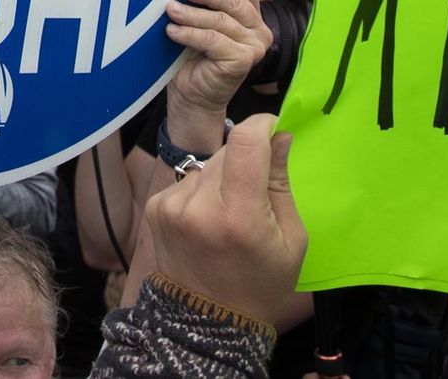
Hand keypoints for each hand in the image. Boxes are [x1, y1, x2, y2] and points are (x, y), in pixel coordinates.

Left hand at [144, 114, 306, 330]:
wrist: (206, 322)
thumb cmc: (261, 284)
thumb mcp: (292, 240)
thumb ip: (282, 183)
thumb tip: (280, 136)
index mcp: (238, 215)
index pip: (244, 142)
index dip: (262, 125)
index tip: (274, 128)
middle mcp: (198, 204)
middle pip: (226, 151)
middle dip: (247, 159)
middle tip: (258, 191)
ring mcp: (171, 204)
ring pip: (206, 164)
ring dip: (222, 176)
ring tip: (231, 214)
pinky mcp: (155, 206)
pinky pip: (187, 180)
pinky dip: (202, 190)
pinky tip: (209, 219)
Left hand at [164, 0, 268, 147]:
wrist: (192, 95)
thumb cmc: (193, 56)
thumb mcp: (198, 23)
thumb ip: (202, 3)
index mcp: (251, 15)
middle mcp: (258, 30)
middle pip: (234, 3)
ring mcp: (254, 47)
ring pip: (221, 21)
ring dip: (192, 13)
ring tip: (170, 9)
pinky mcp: (244, 61)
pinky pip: (213, 40)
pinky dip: (190, 34)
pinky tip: (172, 31)